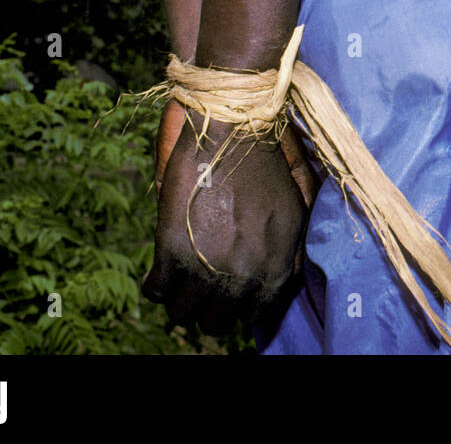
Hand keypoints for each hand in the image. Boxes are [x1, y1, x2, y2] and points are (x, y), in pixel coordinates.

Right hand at [143, 99, 318, 333]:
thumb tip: (282, 280)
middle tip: (200, 284)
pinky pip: (156, 290)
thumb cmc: (267, 165)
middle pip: (217, 320)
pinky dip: (155, 284)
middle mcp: (244, 276)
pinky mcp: (173, 250)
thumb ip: (291, 253)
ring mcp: (207, 266)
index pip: (255, 315)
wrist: (233, 131)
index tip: (227, 293)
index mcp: (276, 269)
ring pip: (183, 312)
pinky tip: (159, 270)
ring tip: (179, 280)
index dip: (239, 306)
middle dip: (208, 306)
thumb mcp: (296, 212)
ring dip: (179, 300)